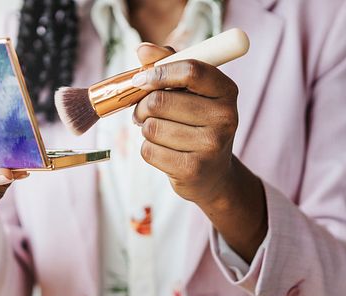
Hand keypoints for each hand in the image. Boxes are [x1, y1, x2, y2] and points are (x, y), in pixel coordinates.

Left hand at [132, 44, 266, 260]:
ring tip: (160, 133)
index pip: (190, 70)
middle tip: (144, 113)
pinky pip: (149, 150)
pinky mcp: (194, 169)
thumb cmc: (195, 122)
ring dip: (146, 130)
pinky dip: (148, 149)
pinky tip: (164, 152)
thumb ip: (168, 65)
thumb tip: (143, 49)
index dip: (158, 72)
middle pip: (160, 101)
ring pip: (151, 127)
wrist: (212, 174)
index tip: (140, 80)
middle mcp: (226, 117)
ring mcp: (212, 145)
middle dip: (142, 107)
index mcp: (226, 90)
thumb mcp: (190, 91)